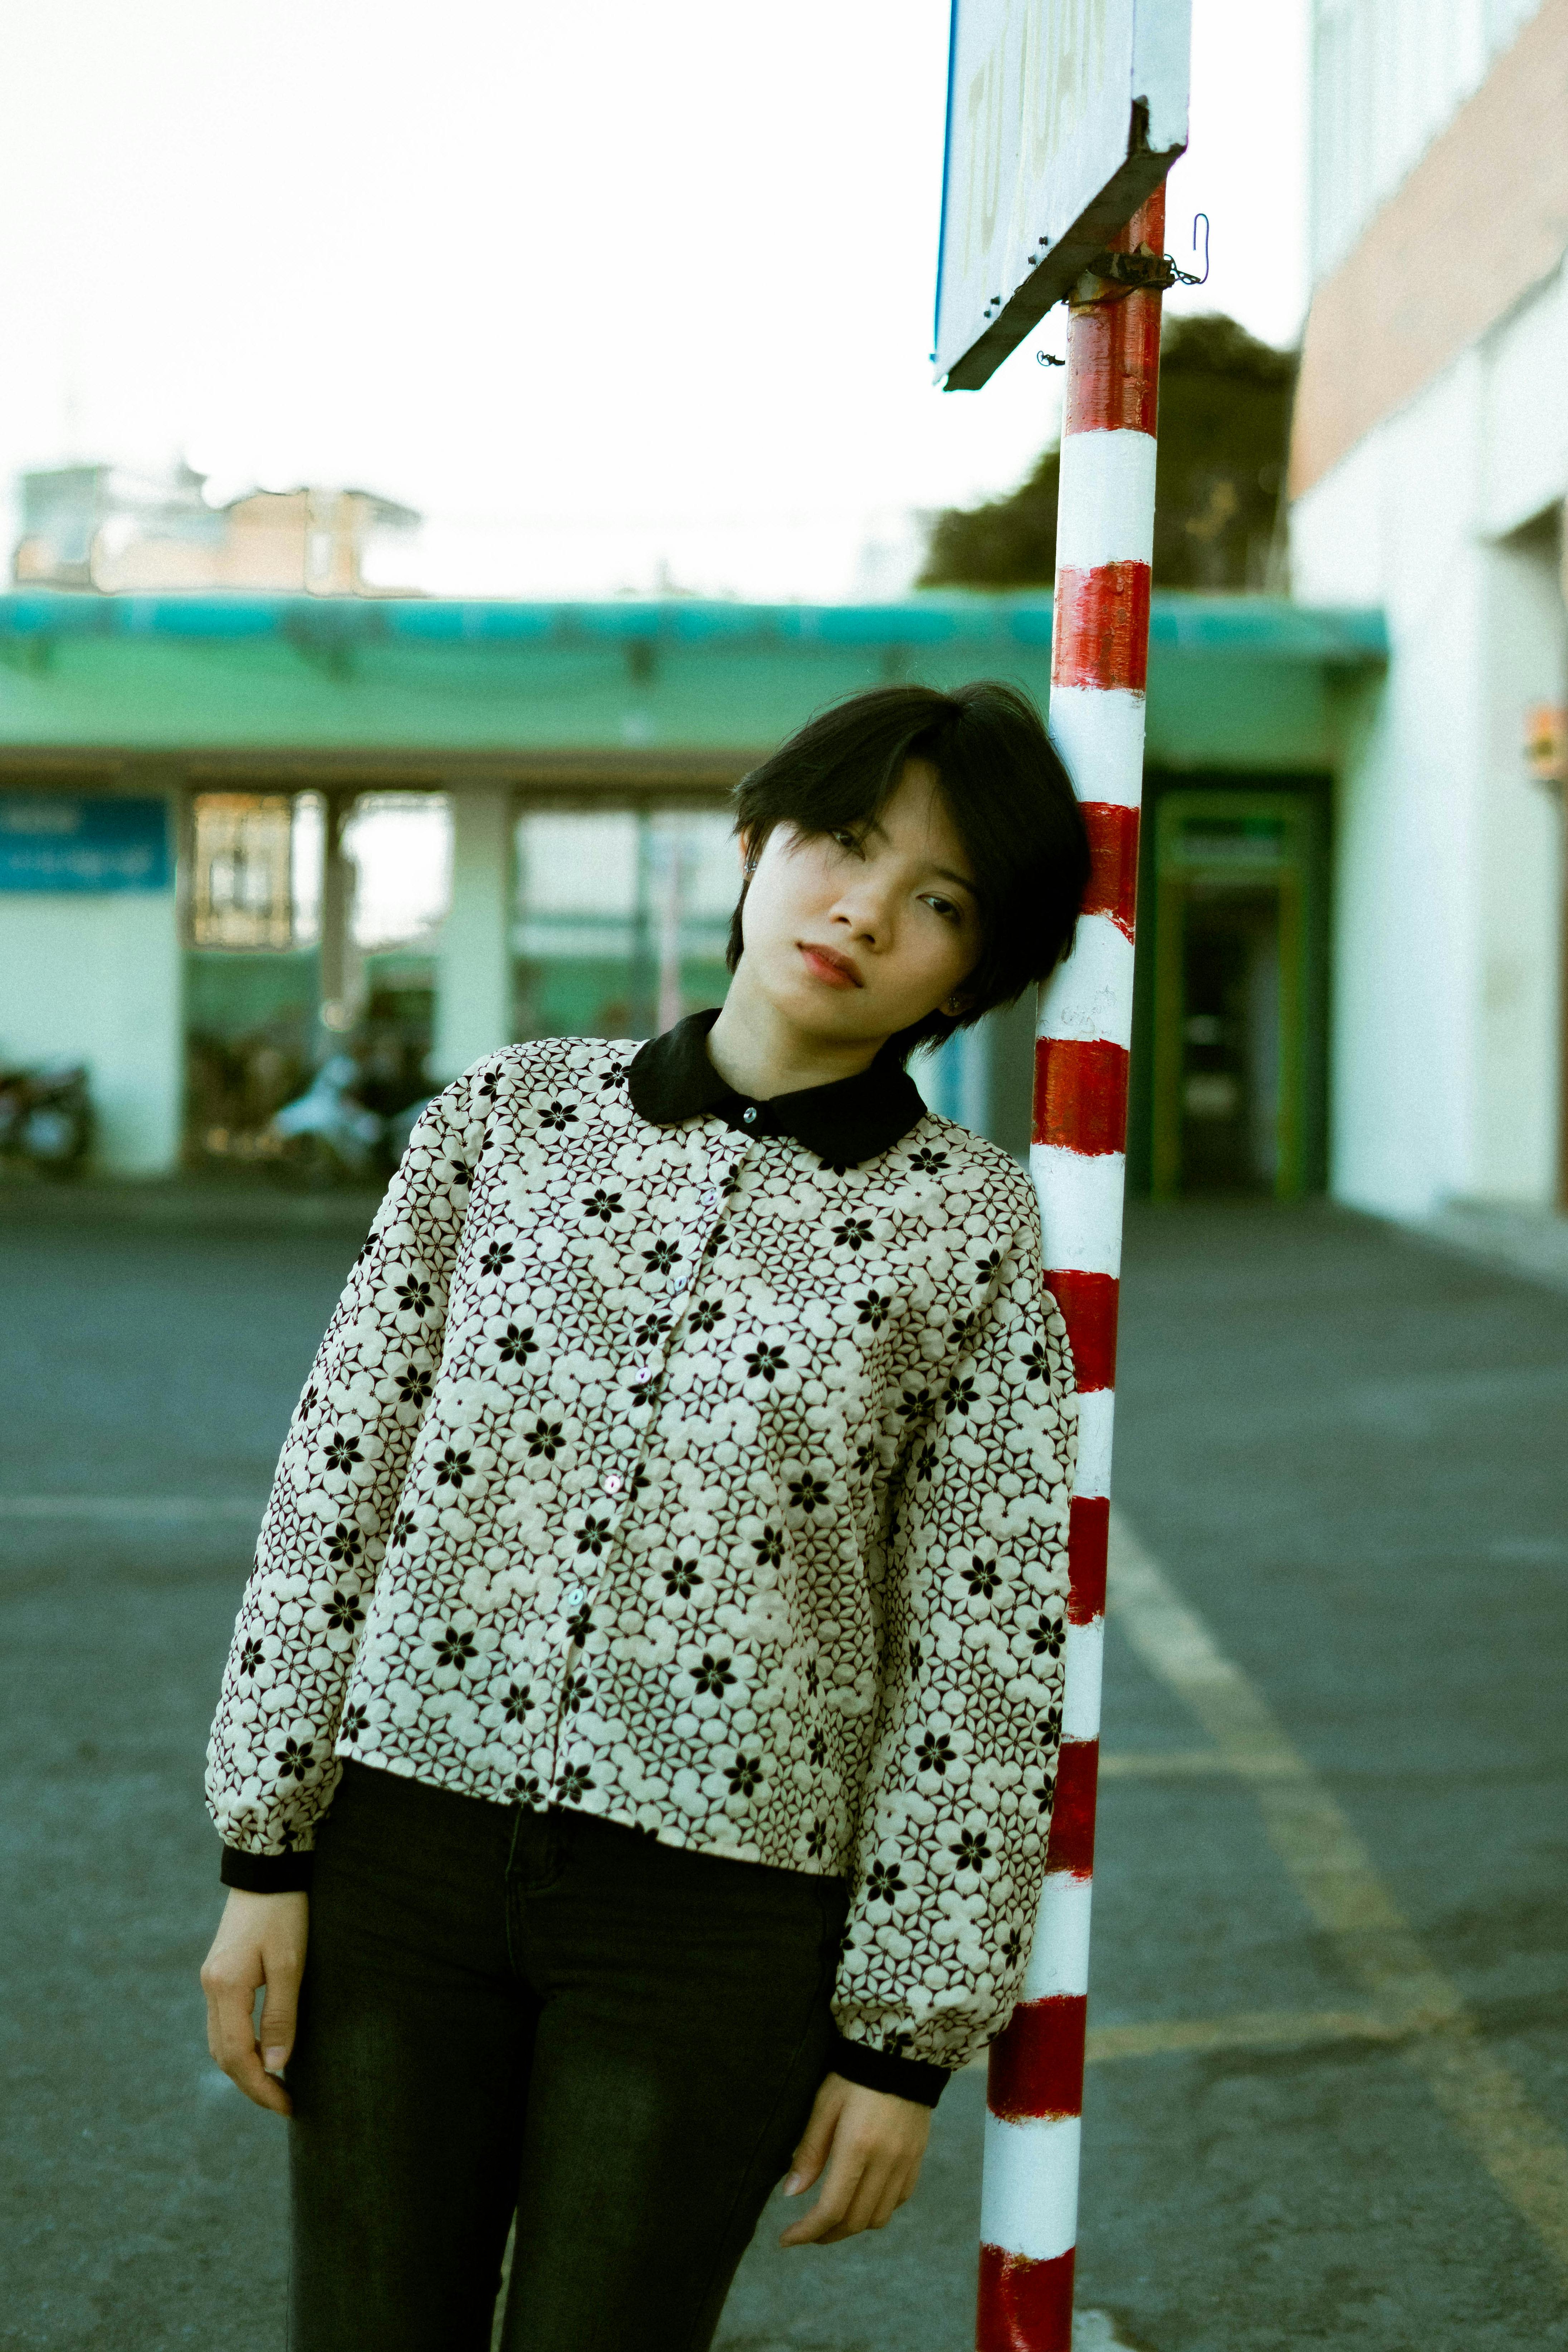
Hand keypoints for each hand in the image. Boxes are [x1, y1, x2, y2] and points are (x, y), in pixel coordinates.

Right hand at [200, 1888, 308, 2116]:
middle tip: (284, 2103)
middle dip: (252, 2084)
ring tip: (275, 2085)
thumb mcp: (291, 1963)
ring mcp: (211, 1980)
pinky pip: (224, 2024)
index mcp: (226, 1987)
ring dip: (244, 2068)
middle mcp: (211, 1987)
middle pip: (224, 2055)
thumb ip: (281, 2014)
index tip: (288, 2107)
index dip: (261, 2087)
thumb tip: (277, 2065)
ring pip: (220, 2042)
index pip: (239, 2056)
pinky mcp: (219, 1973)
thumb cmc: (285, 1912)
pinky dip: (240, 2046)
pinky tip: (262, 2052)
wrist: (267, 1870)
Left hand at [777, 2072, 930, 2245]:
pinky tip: (861, 2199)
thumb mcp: (824, 2105)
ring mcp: (905, 2163)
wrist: (900, 2053)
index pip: (831, 2208)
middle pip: (855, 2221)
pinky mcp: (916, 2160)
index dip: (807, 2231)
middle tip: (805, 2232)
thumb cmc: (853, 2075)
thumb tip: (790, 2194)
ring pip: (878, 2218)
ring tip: (831, 2218)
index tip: (786, 2239)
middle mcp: (885, 2161)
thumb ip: (809, 2151)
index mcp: (857, 2146)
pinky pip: (898, 2201)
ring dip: (852, 2226)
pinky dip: (877, 2210)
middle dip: (826, 2234)